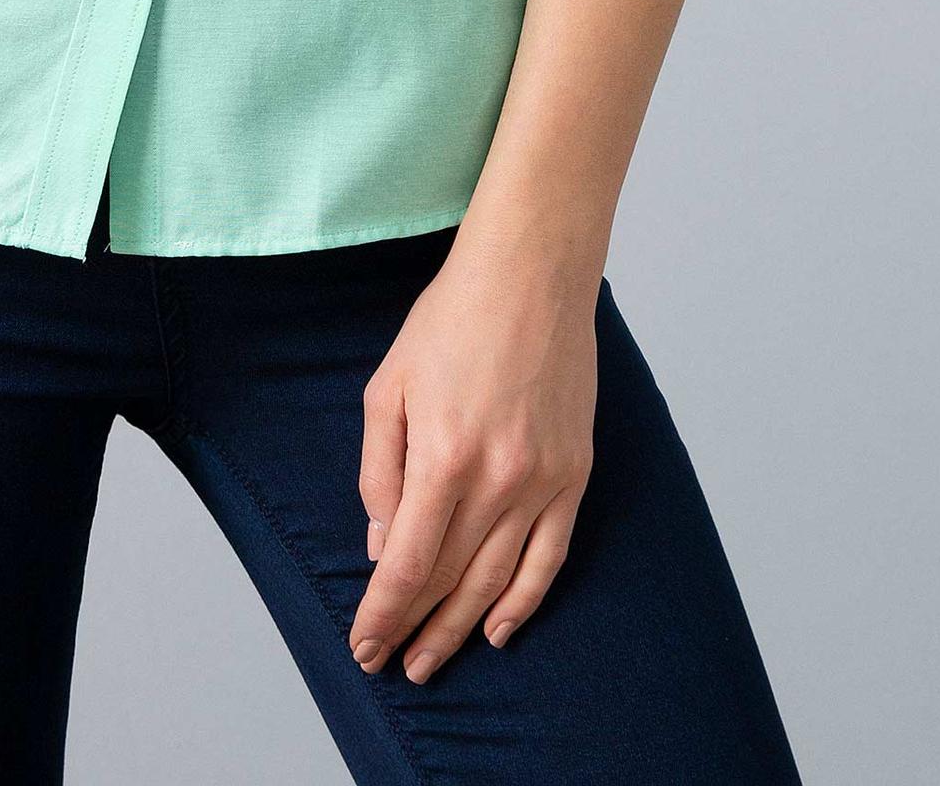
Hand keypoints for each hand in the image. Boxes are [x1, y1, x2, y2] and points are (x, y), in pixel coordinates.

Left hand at [348, 232, 600, 681]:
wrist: (531, 274)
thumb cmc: (450, 320)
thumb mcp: (389, 386)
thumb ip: (379, 470)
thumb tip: (381, 546)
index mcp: (442, 456)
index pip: (408, 564)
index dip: (383, 614)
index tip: (364, 646)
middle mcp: (497, 479)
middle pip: (451, 580)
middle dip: (414, 629)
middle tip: (392, 665)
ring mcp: (543, 480)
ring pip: (498, 581)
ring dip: (461, 628)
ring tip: (432, 662)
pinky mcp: (575, 473)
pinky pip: (550, 557)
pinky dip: (525, 602)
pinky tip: (499, 630)